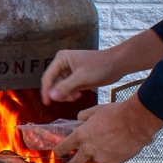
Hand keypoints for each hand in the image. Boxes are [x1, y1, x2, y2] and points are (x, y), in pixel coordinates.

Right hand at [41, 30, 162, 105]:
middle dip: (60, 93)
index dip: (46, 90)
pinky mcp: (76, 78)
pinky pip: (68, 89)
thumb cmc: (100, 66)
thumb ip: (65, 87)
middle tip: (69, 99)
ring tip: (76, 96)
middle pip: (53, 83)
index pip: (48, 77)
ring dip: (66, 95)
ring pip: (60, 88)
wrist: (116, 64)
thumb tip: (51, 96)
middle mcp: (63, 64)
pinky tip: (79, 95)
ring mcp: (69, 72)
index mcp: (61, 59)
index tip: (47, 103)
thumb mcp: (81, 77)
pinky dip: (71, 94)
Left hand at [55, 95, 162, 162]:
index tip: (58, 153)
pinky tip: (113, 148)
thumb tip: (78, 122)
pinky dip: (107, 157)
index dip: (58, 152)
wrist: (137, 121)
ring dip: (90, 159)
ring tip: (99, 148)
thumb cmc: (116, 114)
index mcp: (81, 136)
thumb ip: (82, 117)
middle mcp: (88, 150)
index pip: (62, 148)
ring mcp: (101, 159)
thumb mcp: (94, 110)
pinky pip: (106, 162)